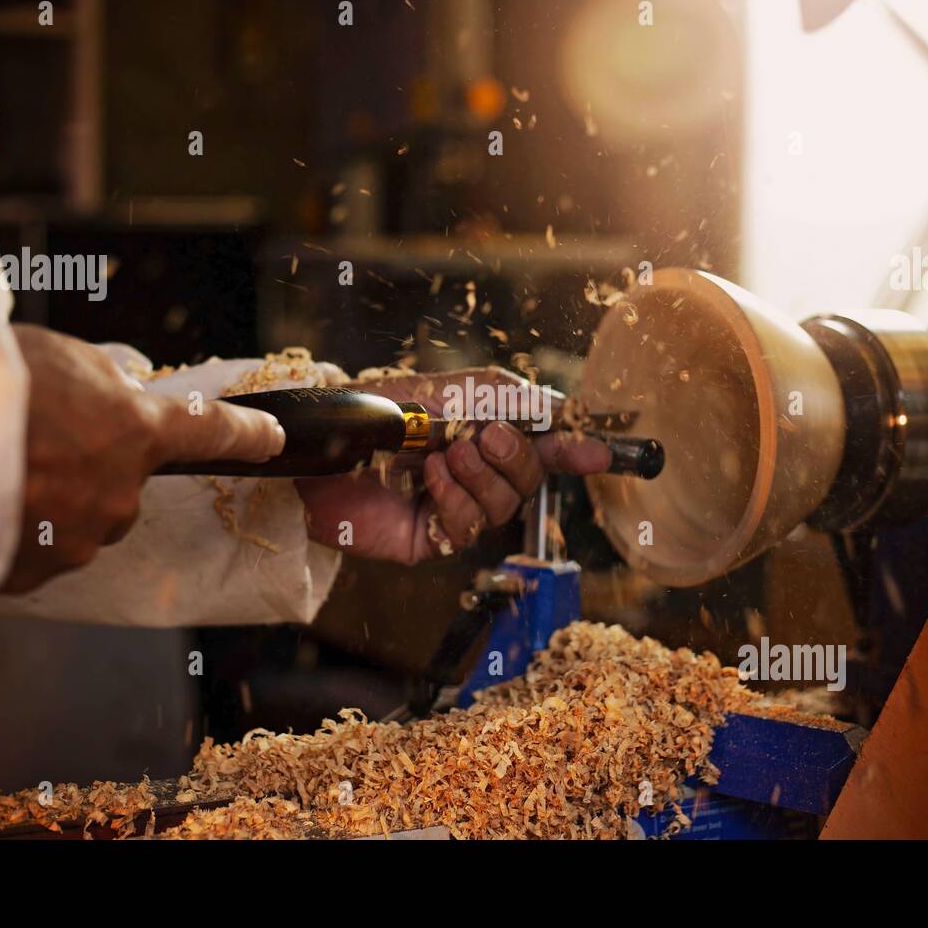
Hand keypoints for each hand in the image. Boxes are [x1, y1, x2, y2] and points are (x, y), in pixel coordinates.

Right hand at [0, 325, 284, 592]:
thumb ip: (103, 380)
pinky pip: (34, 553)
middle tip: (31, 443)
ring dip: (45, 503)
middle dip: (85, 471)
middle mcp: (120, 494)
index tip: (272, 438)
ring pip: (74, 524)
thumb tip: (122, 392)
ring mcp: (80, 540)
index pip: (209, 433)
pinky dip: (13, 534)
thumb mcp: (59, 355)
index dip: (244, 434)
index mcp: (135, 431)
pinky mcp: (36, 573)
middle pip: (119, 488)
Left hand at [296, 368, 611, 564]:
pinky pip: (468, 527)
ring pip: (503, 506)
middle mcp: (476, 474)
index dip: (574, 451)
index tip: (601, 453)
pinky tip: (432, 478)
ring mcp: (455, 508)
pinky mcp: (431, 538)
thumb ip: (512, 399)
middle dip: (515, 457)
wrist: (325, 440)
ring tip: (447, 453)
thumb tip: (564, 412)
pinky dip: (456, 499)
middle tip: (485, 436)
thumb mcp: (455, 390)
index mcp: (487, 436)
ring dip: (481, 476)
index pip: (543, 448)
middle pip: (529, 480)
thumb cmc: (385, 408)